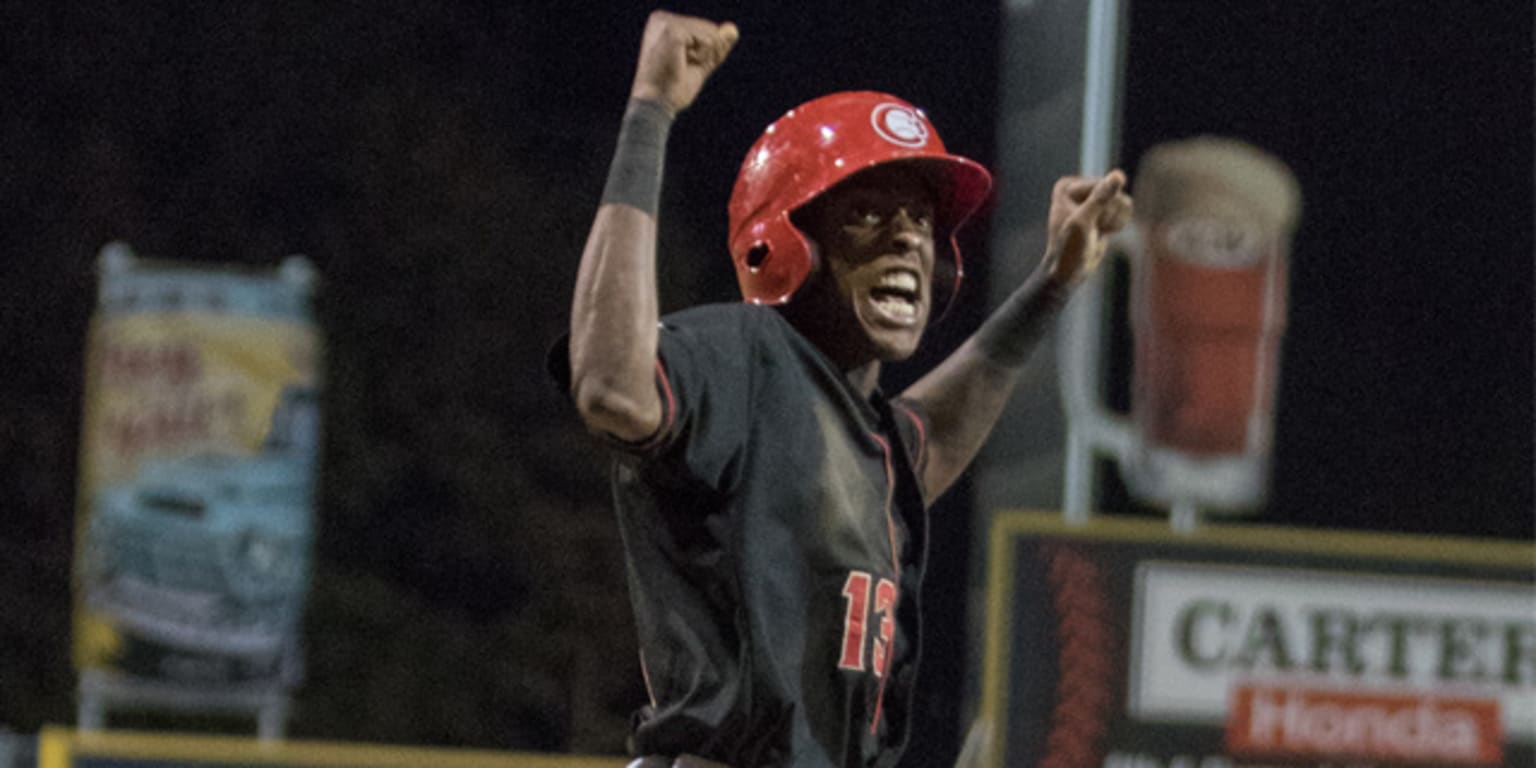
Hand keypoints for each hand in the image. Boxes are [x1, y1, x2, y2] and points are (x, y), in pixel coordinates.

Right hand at [630, 10, 738, 114]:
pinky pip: (709, 41)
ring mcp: (668, 24)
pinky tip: (682, 64)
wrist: (656, 104)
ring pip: (712, 34)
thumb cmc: (672, 89)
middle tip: (685, 68)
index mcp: (663, 23)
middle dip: (709, 53)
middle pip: (710, 28)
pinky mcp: (674, 32)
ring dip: (705, 57)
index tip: (688, 65)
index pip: (704, 28)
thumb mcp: (699, 65)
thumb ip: (715, 47)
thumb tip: (733, 30)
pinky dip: (702, 58)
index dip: (708, 51)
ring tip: (681, 66)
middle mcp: (662, 18)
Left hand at [1040, 170, 1133, 291]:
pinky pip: (1125, 209)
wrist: (1069, 271)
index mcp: (1067, 186)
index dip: (1100, 209)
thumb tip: (1118, 175)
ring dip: (1114, 221)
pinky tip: (1103, 232)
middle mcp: (1078, 188)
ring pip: (1123, 201)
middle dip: (1108, 215)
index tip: (1085, 225)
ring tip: (1097, 231)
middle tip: (1092, 230)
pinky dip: (1118, 224)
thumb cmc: (1070, 248)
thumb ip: (1100, 198)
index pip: (1103, 186)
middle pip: (1115, 193)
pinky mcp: (1103, 209)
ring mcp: (1092, 197)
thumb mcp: (1083, 222)